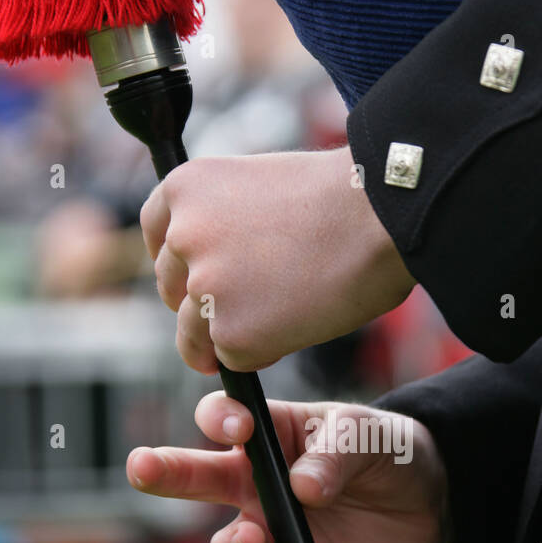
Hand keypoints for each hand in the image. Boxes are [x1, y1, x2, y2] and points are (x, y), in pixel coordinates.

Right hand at [126, 391, 451, 542]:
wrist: (429, 504)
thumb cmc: (384, 450)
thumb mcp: (367, 436)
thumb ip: (335, 454)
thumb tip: (303, 488)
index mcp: (270, 434)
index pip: (225, 419)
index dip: (221, 420)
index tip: (238, 429)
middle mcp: (258, 483)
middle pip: (200, 479)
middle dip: (167, 472)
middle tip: (141, 467)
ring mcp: (274, 532)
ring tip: (249, 542)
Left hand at [140, 145, 415, 373]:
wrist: (384, 214)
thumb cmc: (343, 197)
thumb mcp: (261, 184)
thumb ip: (225, 218)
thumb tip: (215, 264)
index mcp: (185, 188)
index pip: (157, 237)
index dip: (181, 263)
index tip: (200, 278)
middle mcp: (183, 236)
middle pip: (174, 290)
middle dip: (205, 302)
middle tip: (259, 299)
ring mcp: (204, 288)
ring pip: (196, 334)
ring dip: (230, 335)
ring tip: (284, 315)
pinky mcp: (231, 334)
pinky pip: (235, 358)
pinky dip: (264, 351)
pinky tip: (299, 322)